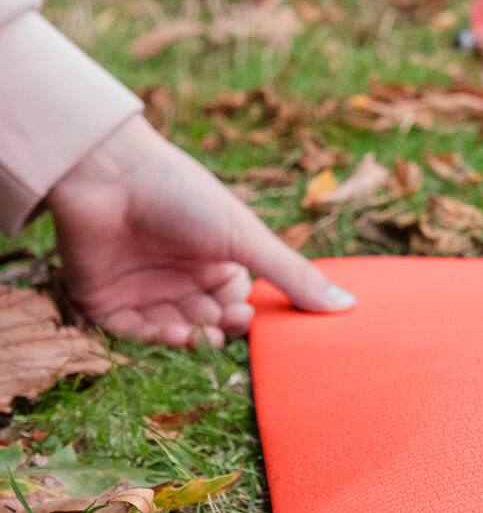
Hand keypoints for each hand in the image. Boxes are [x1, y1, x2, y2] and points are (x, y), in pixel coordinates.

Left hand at [48, 116, 353, 346]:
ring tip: (203, 333)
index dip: (251, 316)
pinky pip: (132, 332)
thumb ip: (292, 276)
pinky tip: (175, 332)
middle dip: (221, 329)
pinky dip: (155, 338)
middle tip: (230, 324)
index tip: (259, 320)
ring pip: (173, 332)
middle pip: (208, 321)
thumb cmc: (184, 195)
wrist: (112, 174)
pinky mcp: (104, 299)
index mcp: (218, 258)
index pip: (242, 302)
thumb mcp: (246, 238)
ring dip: (190, 338)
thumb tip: (348, 305)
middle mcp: (182, 276)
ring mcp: (143, 288)